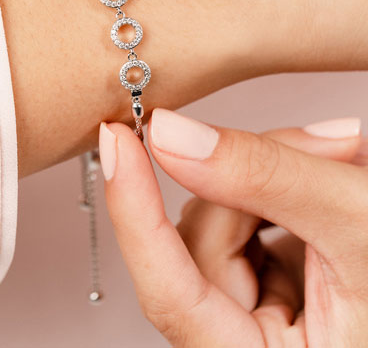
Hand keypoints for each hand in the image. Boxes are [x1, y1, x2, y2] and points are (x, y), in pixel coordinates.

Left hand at [100, 109, 367, 346]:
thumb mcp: (361, 232)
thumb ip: (267, 179)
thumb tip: (169, 133)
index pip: (170, 294)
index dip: (135, 213)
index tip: (116, 138)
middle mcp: (244, 344)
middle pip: (203, 241)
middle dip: (256, 178)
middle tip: (339, 143)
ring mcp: (256, 315)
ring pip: (221, 222)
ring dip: (277, 178)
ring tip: (352, 160)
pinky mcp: (269, 284)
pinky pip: (248, 222)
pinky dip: (284, 190)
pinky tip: (336, 179)